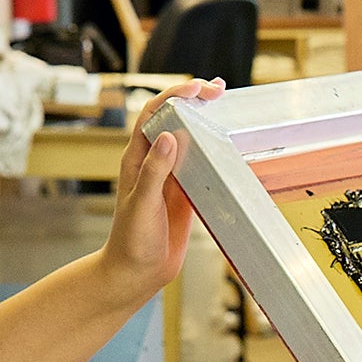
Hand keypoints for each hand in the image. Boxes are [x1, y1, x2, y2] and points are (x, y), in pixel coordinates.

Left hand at [96, 78, 227, 302]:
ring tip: (226, 105)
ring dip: (206, 121)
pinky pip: (202, 166)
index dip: (174, 96)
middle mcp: (154, 163)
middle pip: (174, 120)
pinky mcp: (186, 194)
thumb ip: (155, 172)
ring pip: (190, 139)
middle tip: (218, 89)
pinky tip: (230, 145)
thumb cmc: (130, 241)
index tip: (197, 87)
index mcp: (137, 159)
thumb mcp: (142, 205)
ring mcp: (171, 178)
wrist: (135, 274)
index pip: (154, 115)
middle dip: (193, 100)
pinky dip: (215, 151)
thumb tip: (170, 136)